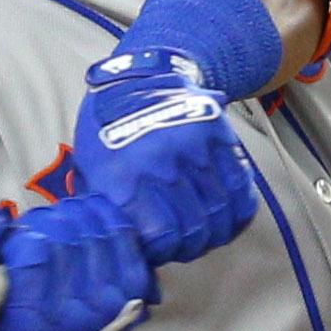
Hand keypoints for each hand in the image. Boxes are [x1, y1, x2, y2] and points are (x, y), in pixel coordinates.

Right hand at [0, 197, 154, 330]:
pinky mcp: (135, 287)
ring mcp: (111, 301)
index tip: (17, 239)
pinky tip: (86, 214)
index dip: (22, 234)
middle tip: (38, 228)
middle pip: (64, 236)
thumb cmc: (11, 325)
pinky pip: (121, 231)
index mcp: (32, 324)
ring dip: (72, 214)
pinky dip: (102, 213)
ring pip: (92, 228)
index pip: (32, 252)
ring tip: (59, 223)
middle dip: (46, 221)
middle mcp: (76, 316)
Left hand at [70, 47, 257, 265]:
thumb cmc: (107, 132)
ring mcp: (194, 149)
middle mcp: (162, 164)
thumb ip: (106, 211)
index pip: (162, 236)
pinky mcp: (219, 137)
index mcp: (124, 177)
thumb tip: (128, 250)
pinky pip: (241, 188)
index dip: (164, 252)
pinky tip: (228, 220)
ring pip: (221, 212)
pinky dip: (238, 212)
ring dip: (216, 232)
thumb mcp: (89, 170)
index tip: (160, 250)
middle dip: (192, 246)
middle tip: (185, 245)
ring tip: (205, 235)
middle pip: (196, 228)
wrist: (137, 78)